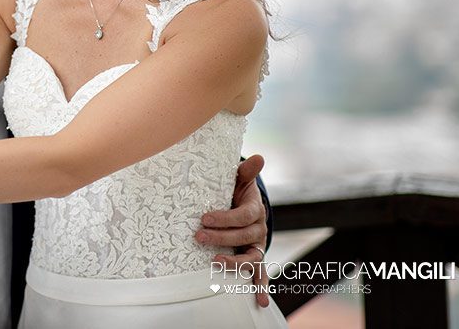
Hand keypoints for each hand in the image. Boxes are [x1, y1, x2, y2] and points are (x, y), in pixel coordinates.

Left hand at [197, 154, 269, 306]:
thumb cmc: (235, 191)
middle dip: (222, 237)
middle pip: (244, 236)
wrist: (242, 205)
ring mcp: (257, 245)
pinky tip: (259, 301)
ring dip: (234, 262)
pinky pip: (259, 274)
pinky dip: (260, 287)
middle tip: (198, 235)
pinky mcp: (254, 258)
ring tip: (216, 263)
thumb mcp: (239, 180)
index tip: (204, 217)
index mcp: (255, 209)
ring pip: (251, 257)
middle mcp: (259, 229)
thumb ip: (245, 171)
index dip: (226, 217)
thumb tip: (259, 156)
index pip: (244, 215)